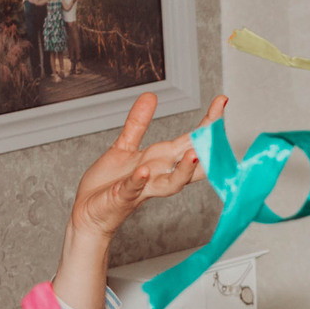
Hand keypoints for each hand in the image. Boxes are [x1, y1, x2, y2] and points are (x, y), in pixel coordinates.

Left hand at [66, 93, 230, 249]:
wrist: (88, 212)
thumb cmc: (108, 184)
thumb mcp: (124, 147)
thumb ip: (138, 123)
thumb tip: (151, 96)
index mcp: (160, 160)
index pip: (191, 141)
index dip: (207, 123)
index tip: (221, 102)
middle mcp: (157, 175)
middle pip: (190, 162)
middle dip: (206, 146)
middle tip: (219, 127)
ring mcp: (142, 188)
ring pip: (171, 183)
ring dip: (183, 171)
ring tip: (192, 154)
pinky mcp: (122, 198)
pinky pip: (133, 190)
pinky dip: (138, 181)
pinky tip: (143, 172)